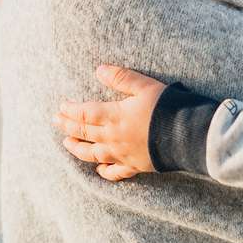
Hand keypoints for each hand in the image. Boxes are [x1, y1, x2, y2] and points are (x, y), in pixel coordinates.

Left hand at [53, 65, 166, 180]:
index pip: (84, 113)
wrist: (187, 136)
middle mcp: (114, 137)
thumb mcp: (145, 86)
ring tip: (67, 143)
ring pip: (93, 154)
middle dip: (67, 126)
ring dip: (78, 149)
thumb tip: (98, 70)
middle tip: (55, 121)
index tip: (61, 106)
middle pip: (84, 133)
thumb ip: (121, 78)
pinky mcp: (136, 166)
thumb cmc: (168, 108)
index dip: (70, 110)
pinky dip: (104, 171)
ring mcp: (123, 154)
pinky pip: (115, 172)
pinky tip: (98, 169)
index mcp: (115, 116)